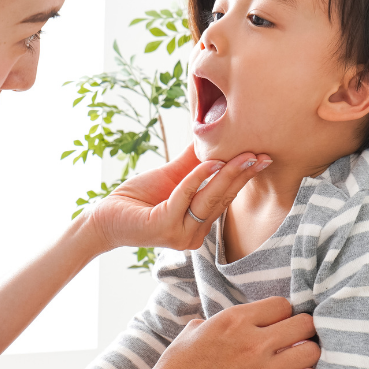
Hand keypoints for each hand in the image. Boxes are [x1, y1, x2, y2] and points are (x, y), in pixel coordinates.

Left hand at [87, 144, 270, 252]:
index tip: (262, 157)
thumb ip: (193, 162)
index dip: (243, 177)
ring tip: (244, 154)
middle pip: (222, 198)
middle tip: (261, 154)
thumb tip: (213, 134)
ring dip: (227, 174)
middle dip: (242, 174)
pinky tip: (210, 162)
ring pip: (209, 199)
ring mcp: (181, 234)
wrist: (105, 216)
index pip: (226, 198)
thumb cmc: (138, 198)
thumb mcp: (172, 176)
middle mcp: (194, 234)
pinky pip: (185, 196)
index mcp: (199, 224)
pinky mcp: (164, 227)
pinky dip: (197, 178)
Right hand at [139, 297, 317, 368]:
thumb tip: (229, 321)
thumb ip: (219, 321)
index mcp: (234, 319)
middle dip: (304, 330)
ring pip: (311, 352)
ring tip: (299, 360)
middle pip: (304, 323)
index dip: (284, 313)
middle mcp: (252, 341)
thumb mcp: (195, 330)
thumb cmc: (178, 365)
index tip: (281, 323)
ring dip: (308, 354)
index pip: (283, 304)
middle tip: (297, 339)